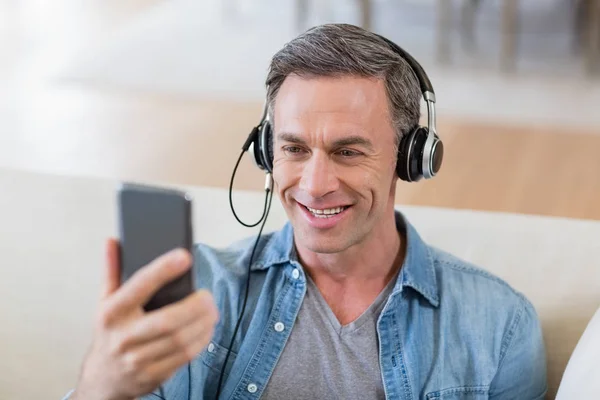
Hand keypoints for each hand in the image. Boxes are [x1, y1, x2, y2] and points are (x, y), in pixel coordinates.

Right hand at [71, 239, 218, 399]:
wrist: (103, 378)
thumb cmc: (110, 332)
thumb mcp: (105, 301)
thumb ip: (112, 270)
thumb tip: (112, 241)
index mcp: (112, 312)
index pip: (139, 287)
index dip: (163, 270)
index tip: (184, 256)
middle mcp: (123, 337)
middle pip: (168, 320)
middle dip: (195, 306)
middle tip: (208, 296)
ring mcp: (138, 359)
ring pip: (180, 340)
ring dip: (203, 323)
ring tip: (212, 311)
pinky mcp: (153, 375)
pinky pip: (184, 357)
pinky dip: (201, 340)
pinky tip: (206, 329)